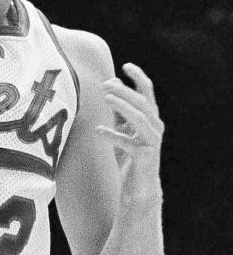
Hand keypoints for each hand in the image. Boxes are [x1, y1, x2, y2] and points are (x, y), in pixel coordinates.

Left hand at [98, 62, 163, 195]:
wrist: (138, 189)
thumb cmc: (129, 157)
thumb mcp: (122, 130)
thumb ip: (118, 111)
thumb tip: (111, 84)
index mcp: (151, 119)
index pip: (148, 92)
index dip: (138, 78)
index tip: (125, 65)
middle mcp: (155, 128)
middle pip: (144, 103)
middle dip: (125, 91)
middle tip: (106, 84)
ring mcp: (152, 143)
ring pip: (140, 119)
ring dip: (123, 107)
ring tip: (106, 98)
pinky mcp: (145, 158)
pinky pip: (129, 143)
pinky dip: (113, 136)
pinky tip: (98, 131)